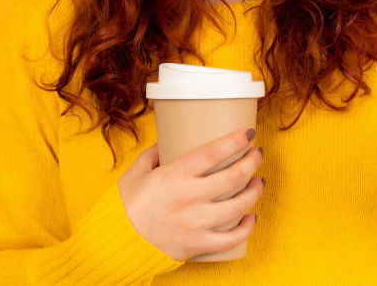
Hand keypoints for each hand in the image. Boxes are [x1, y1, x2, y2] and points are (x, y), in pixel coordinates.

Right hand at [117, 128, 263, 260]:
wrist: (117, 242)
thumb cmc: (126, 206)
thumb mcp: (135, 172)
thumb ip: (153, 154)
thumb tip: (167, 142)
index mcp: (174, 175)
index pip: (213, 153)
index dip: (235, 140)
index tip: (247, 133)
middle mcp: (189, 197)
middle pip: (233, 176)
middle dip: (252, 162)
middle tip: (257, 154)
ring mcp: (196, 223)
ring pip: (238, 206)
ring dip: (255, 191)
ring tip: (259, 182)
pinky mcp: (197, 244)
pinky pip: (231, 239)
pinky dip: (246, 228)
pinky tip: (251, 217)